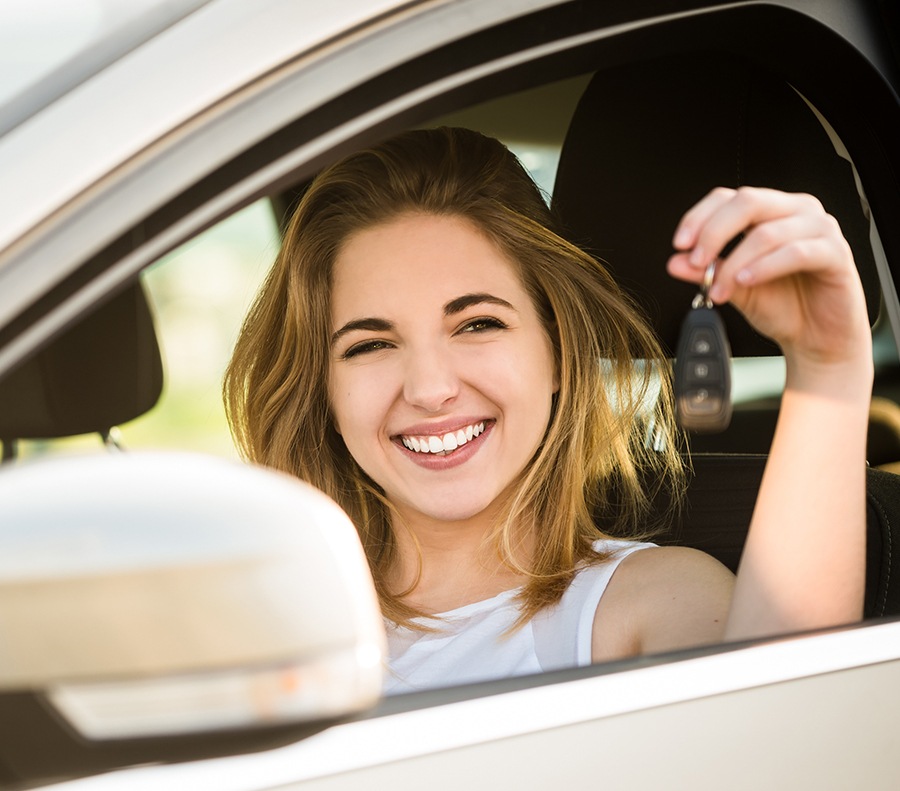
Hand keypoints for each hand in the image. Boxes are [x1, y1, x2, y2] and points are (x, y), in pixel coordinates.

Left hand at [666, 187, 871, 382]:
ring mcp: (820, 229)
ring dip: (736, 263)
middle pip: (747, 202)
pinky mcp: (837, 253)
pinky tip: (746, 282)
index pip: (728, 197)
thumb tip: (674, 262)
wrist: (816, 339)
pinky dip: (765, 267)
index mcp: (770, 212)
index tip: (680, 245)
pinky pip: (797, 252)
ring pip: (767, 232)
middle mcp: (796, 211)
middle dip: (713, 233)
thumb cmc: (783, 307)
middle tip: (696, 263)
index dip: (699, 217)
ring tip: (719, 289)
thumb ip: (707, 272)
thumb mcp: (734, 288)